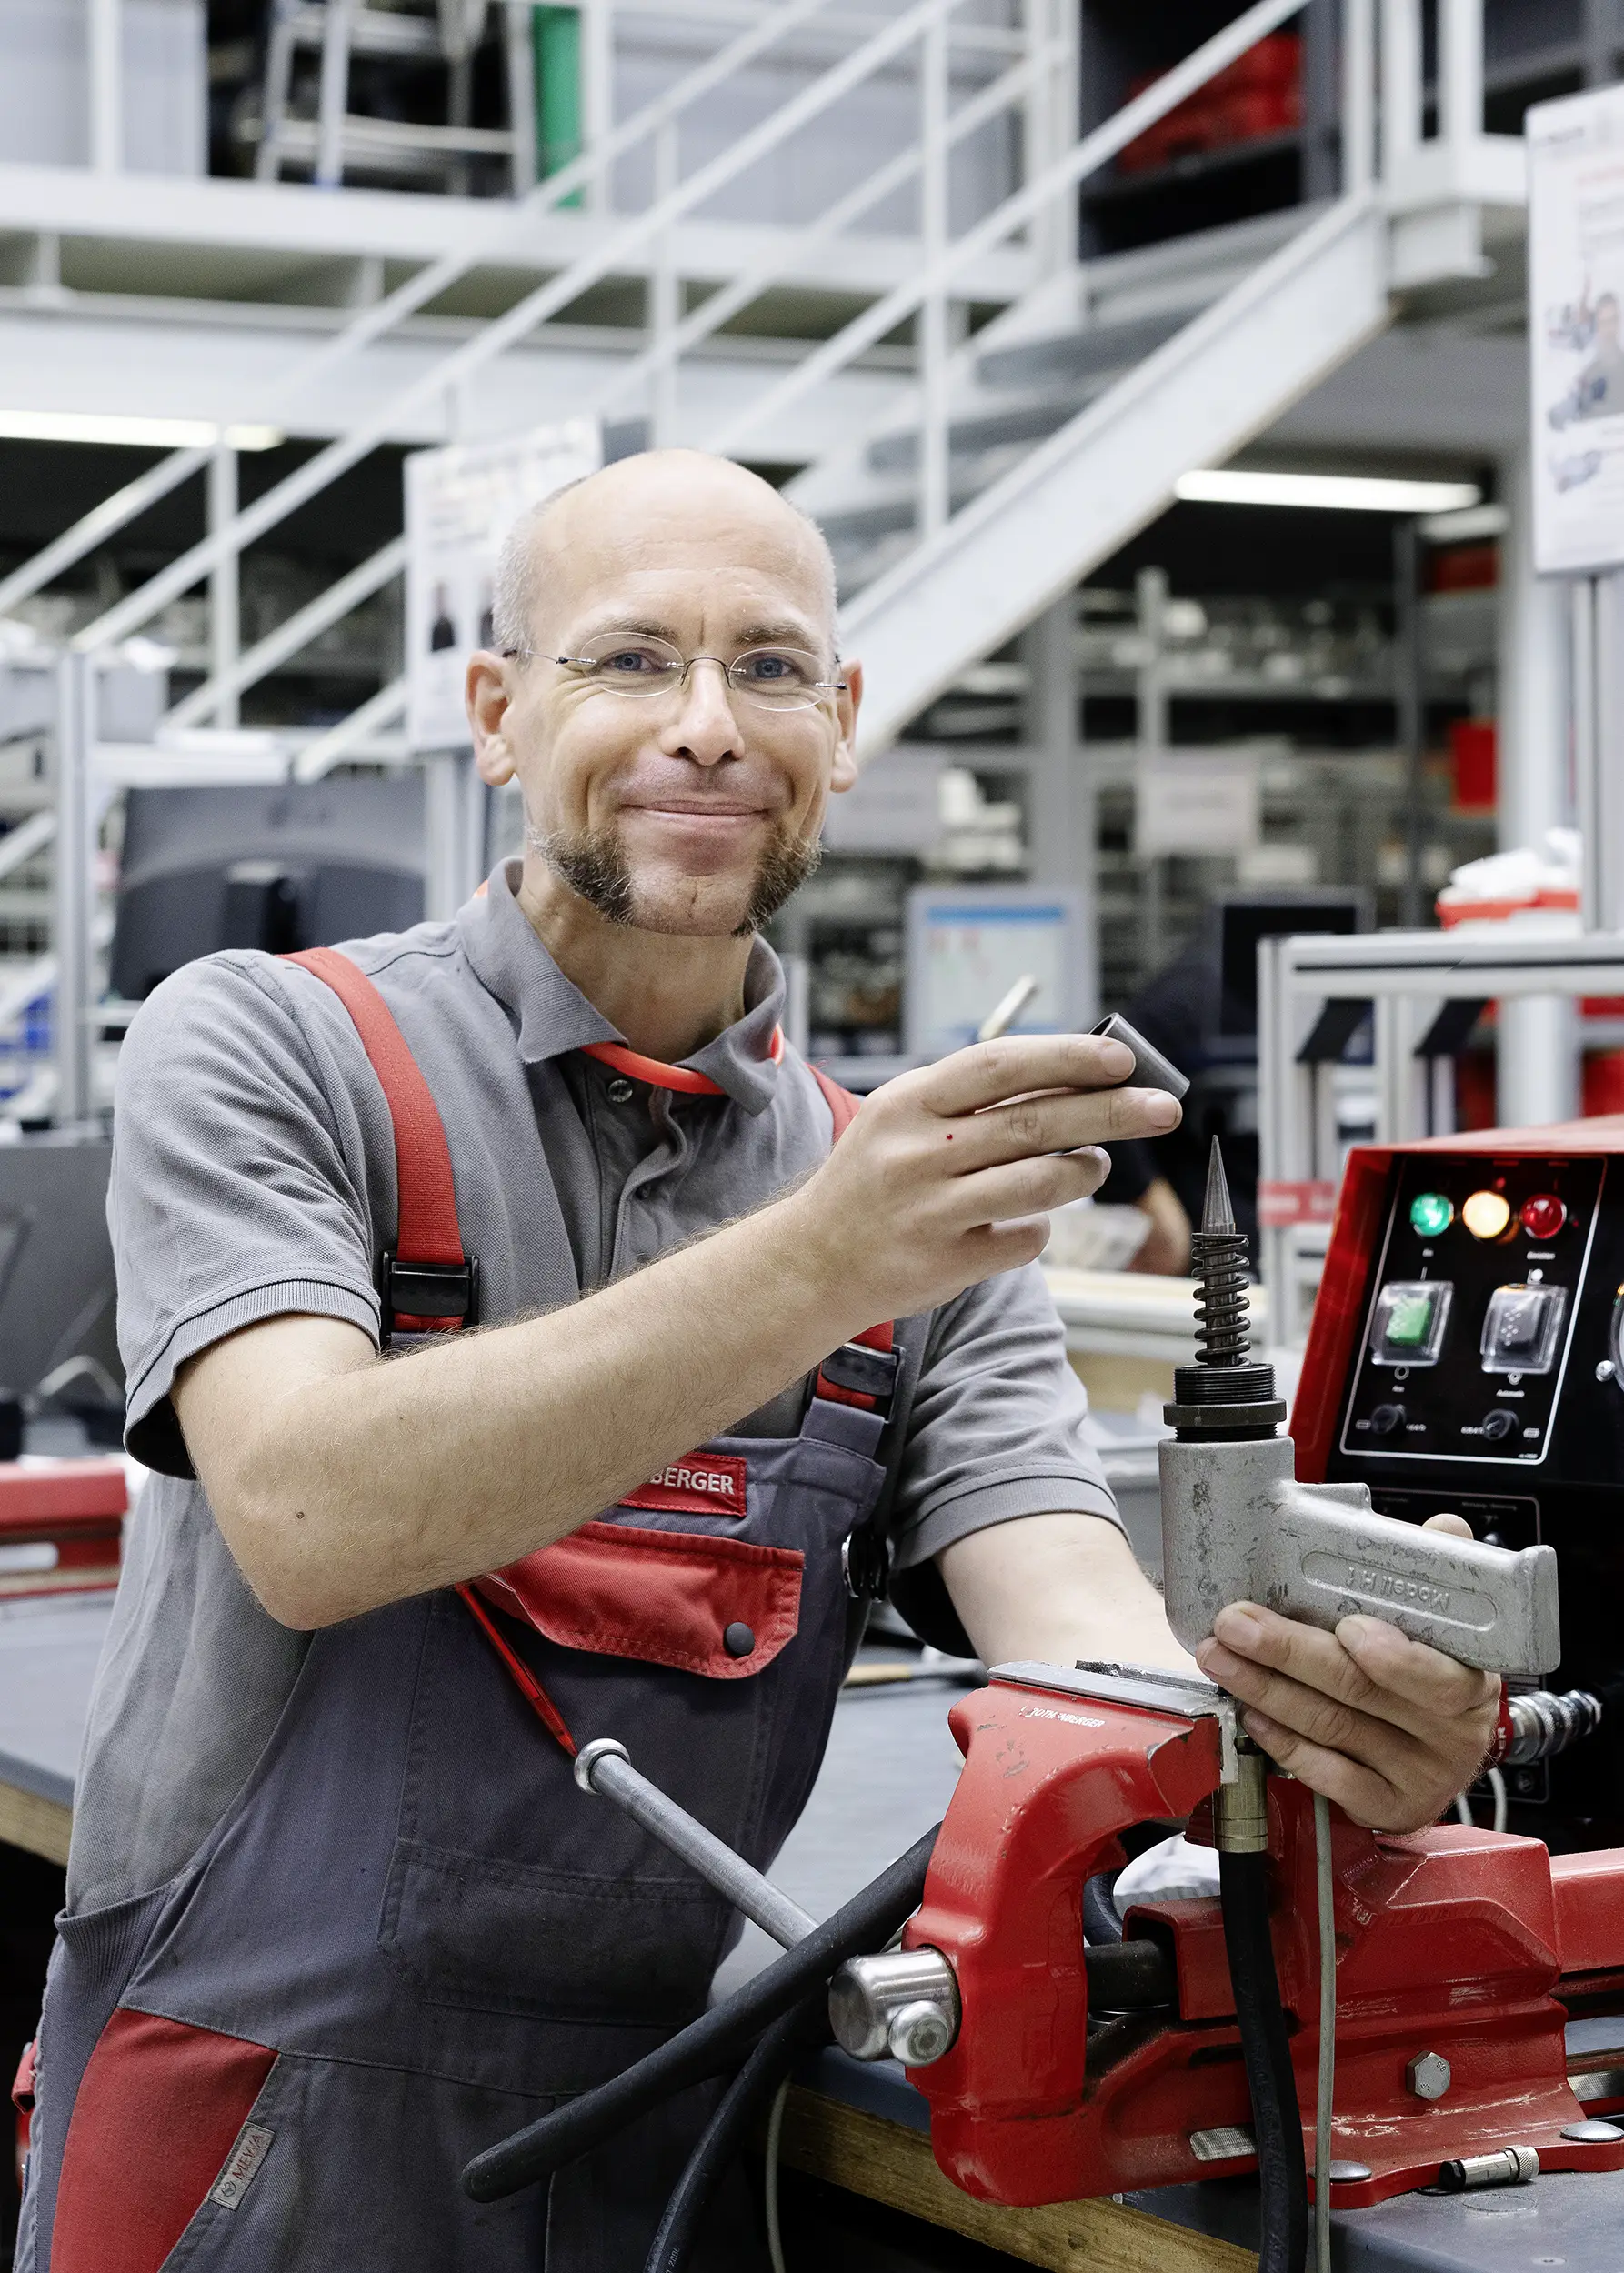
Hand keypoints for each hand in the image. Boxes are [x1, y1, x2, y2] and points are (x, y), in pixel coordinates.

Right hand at [787, 1032, 1180, 1322]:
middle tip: (1163, 1107)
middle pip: (1036, 1122)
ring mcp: (930, 1212)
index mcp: (906, 1103)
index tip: (1123, 1059)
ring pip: (1040, 1183)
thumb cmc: (873, 1182)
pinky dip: (1040, 1229)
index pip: (1001, 1065)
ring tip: (1095, 1163)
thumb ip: (976, 1102)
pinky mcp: (946, 1263)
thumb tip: (1079, 1080)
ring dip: (1085, 1170)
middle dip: (1111, 1111)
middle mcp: (916, 1155)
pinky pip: (1025, 1240)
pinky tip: (1028, 1221)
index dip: (1068, 1057)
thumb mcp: (903, 1121)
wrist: (810, 1263)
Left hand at [1192, 1519, 1499, 1832]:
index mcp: (1470, 1684)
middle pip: (1359, 1693)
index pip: (1436, 1676)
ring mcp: (1418, 1777)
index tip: (1349, 1627)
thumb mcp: (1452, 1620)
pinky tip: (1252, 1714)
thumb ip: (1440, 1572)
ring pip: (1332, 1729)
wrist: (1454, 1738)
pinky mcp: (1387, 1806)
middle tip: (1235, 1623)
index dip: (1392, 1657)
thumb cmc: (1443, 1668)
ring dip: (1266, 1690)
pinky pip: (1328, 1776)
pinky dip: (1283, 1743)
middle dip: (1287, 1653)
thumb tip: (1444, 1529)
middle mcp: (1449, 1737)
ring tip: (1222, 1657)